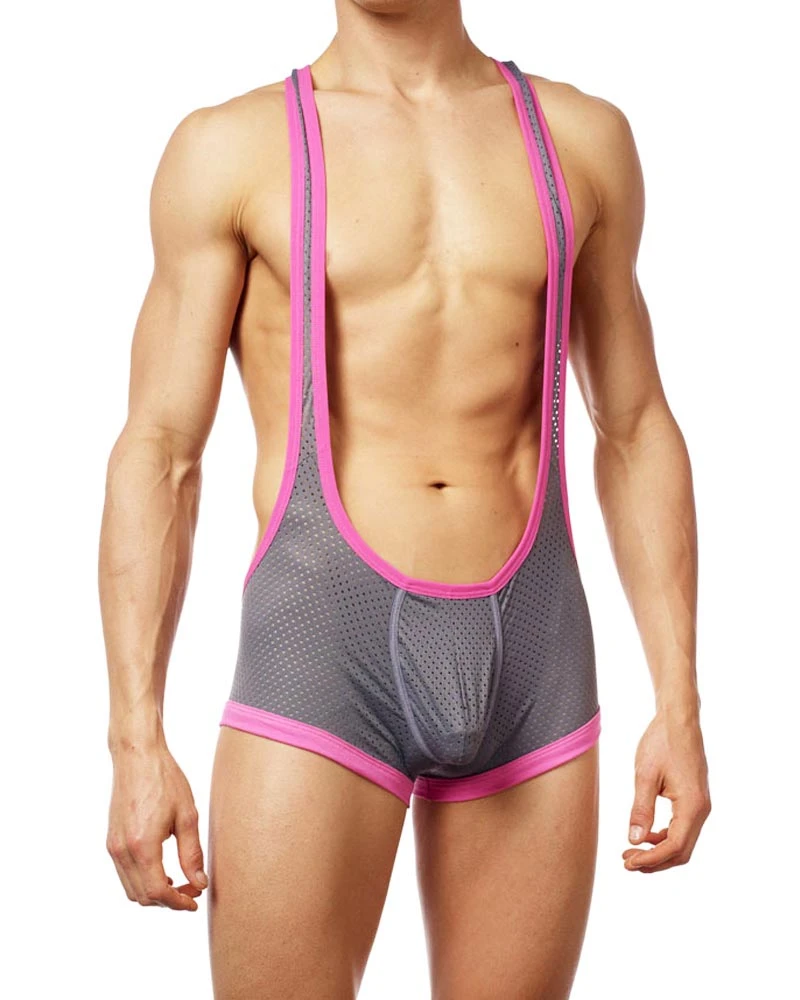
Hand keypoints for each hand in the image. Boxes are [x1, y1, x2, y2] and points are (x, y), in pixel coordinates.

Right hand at [106, 745, 207, 909]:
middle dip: (168, 900)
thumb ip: (191, 853)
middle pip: (142, 896)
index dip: (177, 903)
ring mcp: (113, 846)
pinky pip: (125, 873)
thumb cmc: (165, 780)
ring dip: (154, 893)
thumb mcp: (187, 816)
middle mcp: (122, 851)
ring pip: (131, 888)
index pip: (157, 892)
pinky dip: (142, 880)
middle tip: (192, 890)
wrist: (137, 756)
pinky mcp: (112, 840)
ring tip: (179, 882)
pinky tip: (162, 870)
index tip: (194, 901)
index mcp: (143, 846)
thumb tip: (199, 883)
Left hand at [623, 711, 710, 872]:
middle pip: (681, 851)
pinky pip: (683, 828)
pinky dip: (664, 837)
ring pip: (683, 842)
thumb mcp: (645, 775)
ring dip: (659, 851)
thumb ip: (641, 809)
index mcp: (692, 806)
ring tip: (632, 850)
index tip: (628, 862)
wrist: (678, 720)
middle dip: (655, 861)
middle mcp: (702, 810)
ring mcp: (700, 805)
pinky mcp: (695, 799)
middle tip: (627, 861)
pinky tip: (645, 834)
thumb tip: (634, 840)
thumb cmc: (662, 742)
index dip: (651, 859)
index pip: (673, 846)